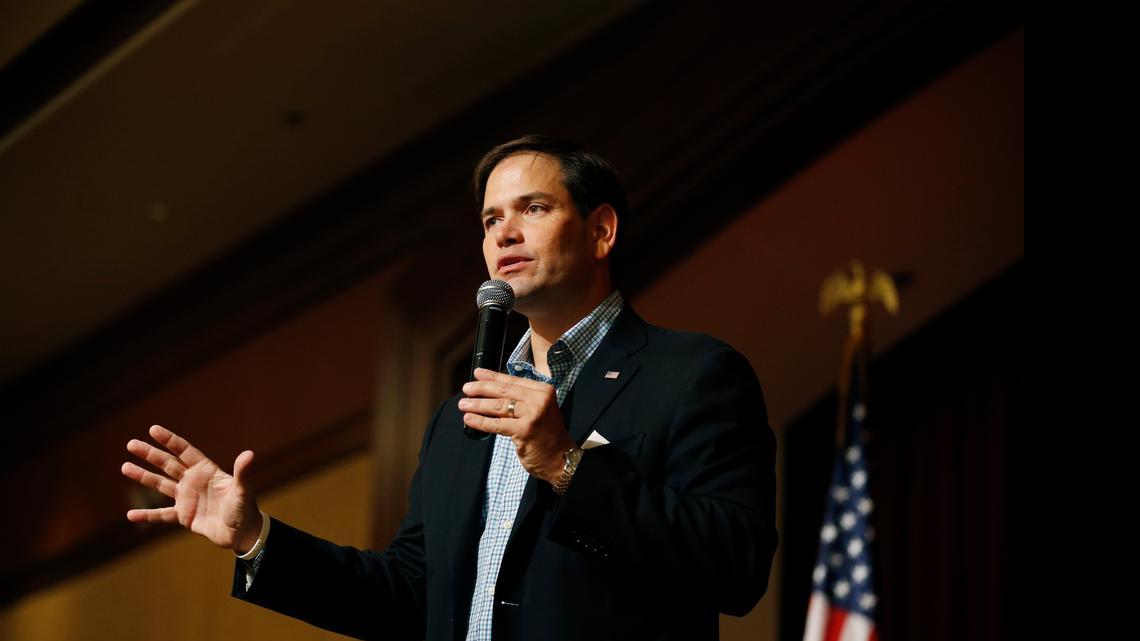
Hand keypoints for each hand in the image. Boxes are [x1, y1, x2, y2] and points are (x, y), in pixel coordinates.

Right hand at [121, 424, 261, 552]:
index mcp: (206, 471)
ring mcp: (187, 498)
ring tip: (125, 467)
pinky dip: (147, 515)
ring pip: (160, 484)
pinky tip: (131, 515)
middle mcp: (193, 481)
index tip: (153, 429)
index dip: (169, 440)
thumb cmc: (245, 508)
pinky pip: (161, 515)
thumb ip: (242, 472)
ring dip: (143, 476)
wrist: (242, 533)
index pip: (184, 451)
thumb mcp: (242, 489)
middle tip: (131, 444)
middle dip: (150, 454)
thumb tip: (249, 454)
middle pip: (167, 464)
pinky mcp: (184, 516)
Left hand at [459, 368, 575, 484]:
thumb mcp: (539, 410)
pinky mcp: (524, 430)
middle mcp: (539, 399)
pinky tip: (469, 419)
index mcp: (543, 390)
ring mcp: (532, 414)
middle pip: (504, 391)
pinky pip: (497, 424)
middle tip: (466, 388)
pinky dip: (481, 421)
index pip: (512, 380)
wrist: (561, 458)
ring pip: (498, 406)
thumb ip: (521, 399)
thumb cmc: (547, 435)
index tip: (478, 373)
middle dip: (481, 388)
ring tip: (463, 404)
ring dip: (477, 404)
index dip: (493, 376)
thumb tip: (491, 390)